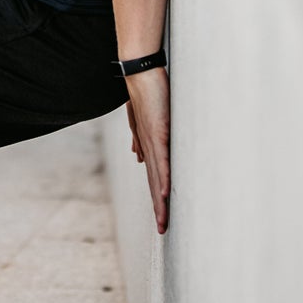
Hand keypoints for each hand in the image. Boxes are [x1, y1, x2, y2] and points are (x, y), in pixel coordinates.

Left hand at [122, 66, 169, 233]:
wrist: (138, 72)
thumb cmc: (144, 93)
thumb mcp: (143, 119)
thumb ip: (141, 138)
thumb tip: (139, 156)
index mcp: (147, 145)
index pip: (153, 177)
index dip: (156, 198)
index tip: (161, 217)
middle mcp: (147, 147)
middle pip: (153, 184)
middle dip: (158, 208)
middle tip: (162, 230)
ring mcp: (151, 141)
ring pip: (156, 177)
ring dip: (160, 200)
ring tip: (163, 221)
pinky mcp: (157, 132)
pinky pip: (161, 159)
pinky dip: (163, 177)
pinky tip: (164, 193)